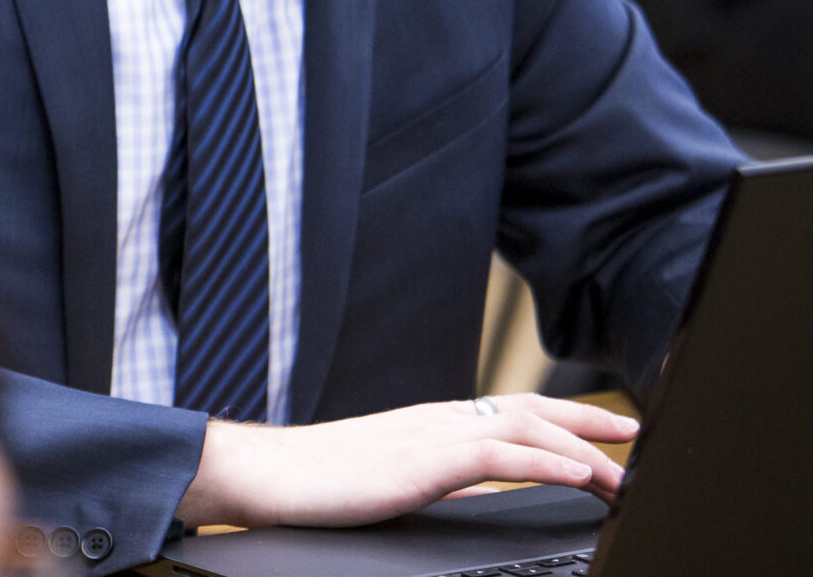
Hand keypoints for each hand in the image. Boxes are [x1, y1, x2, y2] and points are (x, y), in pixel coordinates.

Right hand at [175, 394, 638, 529]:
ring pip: (525, 430)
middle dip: (590, 421)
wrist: (265, 474)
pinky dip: (547, 462)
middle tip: (638, 434)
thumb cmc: (316, 482)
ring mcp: (430, 436)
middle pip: (531, 410)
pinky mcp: (422, 461)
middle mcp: (438, 419)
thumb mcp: (391, 477)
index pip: (513, 410)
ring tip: (623, 472)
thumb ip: (437, 478)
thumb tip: (482, 494)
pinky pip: (498, 455)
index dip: (568, 417)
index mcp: (431, 422)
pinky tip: (579, 476)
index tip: (610, 430)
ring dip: (584, 449)